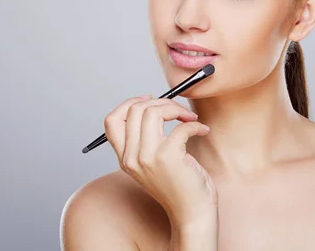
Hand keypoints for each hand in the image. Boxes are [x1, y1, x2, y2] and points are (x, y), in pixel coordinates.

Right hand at [103, 95, 217, 227]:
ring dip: (176, 108)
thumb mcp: (152, 163)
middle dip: (161, 102)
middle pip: (135, 110)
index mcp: (125, 158)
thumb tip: (155, 105)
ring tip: (190, 118)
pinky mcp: (168, 157)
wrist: (192, 215)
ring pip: (152, 112)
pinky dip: (195, 124)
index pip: (112, 120)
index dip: (130, 103)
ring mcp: (147, 157)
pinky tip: (202, 131)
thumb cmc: (179, 187)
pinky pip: (180, 126)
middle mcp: (131, 157)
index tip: (151, 100)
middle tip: (179, 111)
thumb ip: (146, 139)